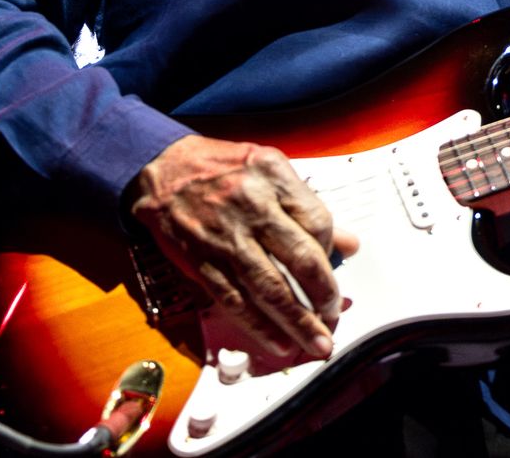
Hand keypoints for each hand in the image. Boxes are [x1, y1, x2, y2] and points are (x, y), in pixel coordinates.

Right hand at [126, 134, 360, 369]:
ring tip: (317, 342)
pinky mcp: (202, 262)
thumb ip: (307, 206)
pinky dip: (259, 327)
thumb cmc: (219, 168)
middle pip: (299, 259)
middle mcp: (251, 207)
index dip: (331, 251)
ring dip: (298, 322)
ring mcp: (225, 238)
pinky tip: (279, 342)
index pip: (317, 221)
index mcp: (272, 177)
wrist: (161, 169)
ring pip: (269, 288)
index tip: (335, 267)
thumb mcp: (270, 169)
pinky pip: (235, 301)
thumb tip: (348, 243)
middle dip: (323, 295)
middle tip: (335, 315)